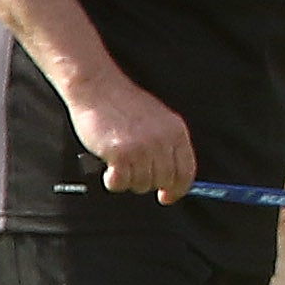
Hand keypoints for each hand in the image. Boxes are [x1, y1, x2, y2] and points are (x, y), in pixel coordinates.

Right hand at [67, 76, 195, 201]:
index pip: (186, 171)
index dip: (177, 189)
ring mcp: (142, 148)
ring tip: (120, 161)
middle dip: (148, 182)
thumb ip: (168, 145)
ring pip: (142, 185)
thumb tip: (173, 178)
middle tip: (133, 170)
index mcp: (176, 131)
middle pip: (163, 181)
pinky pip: (121, 183)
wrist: (98, 87)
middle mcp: (162, 141)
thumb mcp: (158, 120)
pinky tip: (110, 168)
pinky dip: (114, 180)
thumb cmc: (123, 104)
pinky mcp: (120, 154)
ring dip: (129, 179)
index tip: (167, 196)